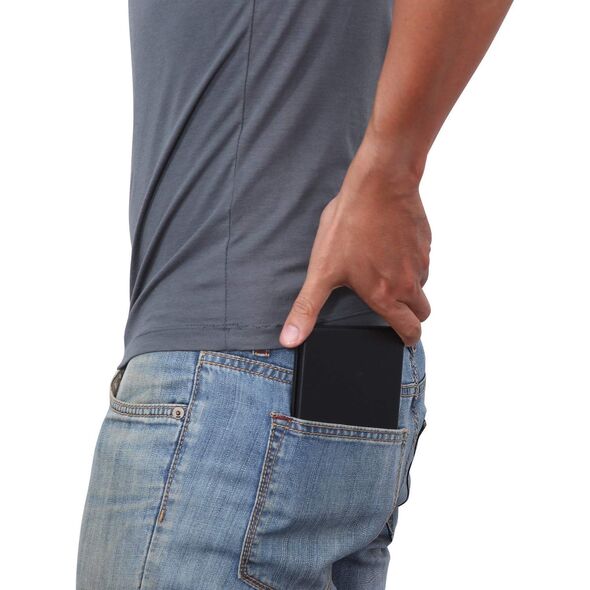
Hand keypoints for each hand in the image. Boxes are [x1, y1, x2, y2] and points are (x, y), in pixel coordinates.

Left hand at [279, 138, 431, 346]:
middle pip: (422, 311)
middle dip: (411, 315)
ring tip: (386, 272)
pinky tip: (391, 247)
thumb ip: (307, 308)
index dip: (408, 338)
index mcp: (386, 295)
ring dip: (410, 285)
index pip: (410, 330)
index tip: (404, 338)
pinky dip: (411, 260)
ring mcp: (420, 260)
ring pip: (422, 284)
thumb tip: (289, 339)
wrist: (378, 185)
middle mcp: (409, 282)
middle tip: (395, 308)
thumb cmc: (349, 226)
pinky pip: (422, 259)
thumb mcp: (321, 270)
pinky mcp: (424, 240)